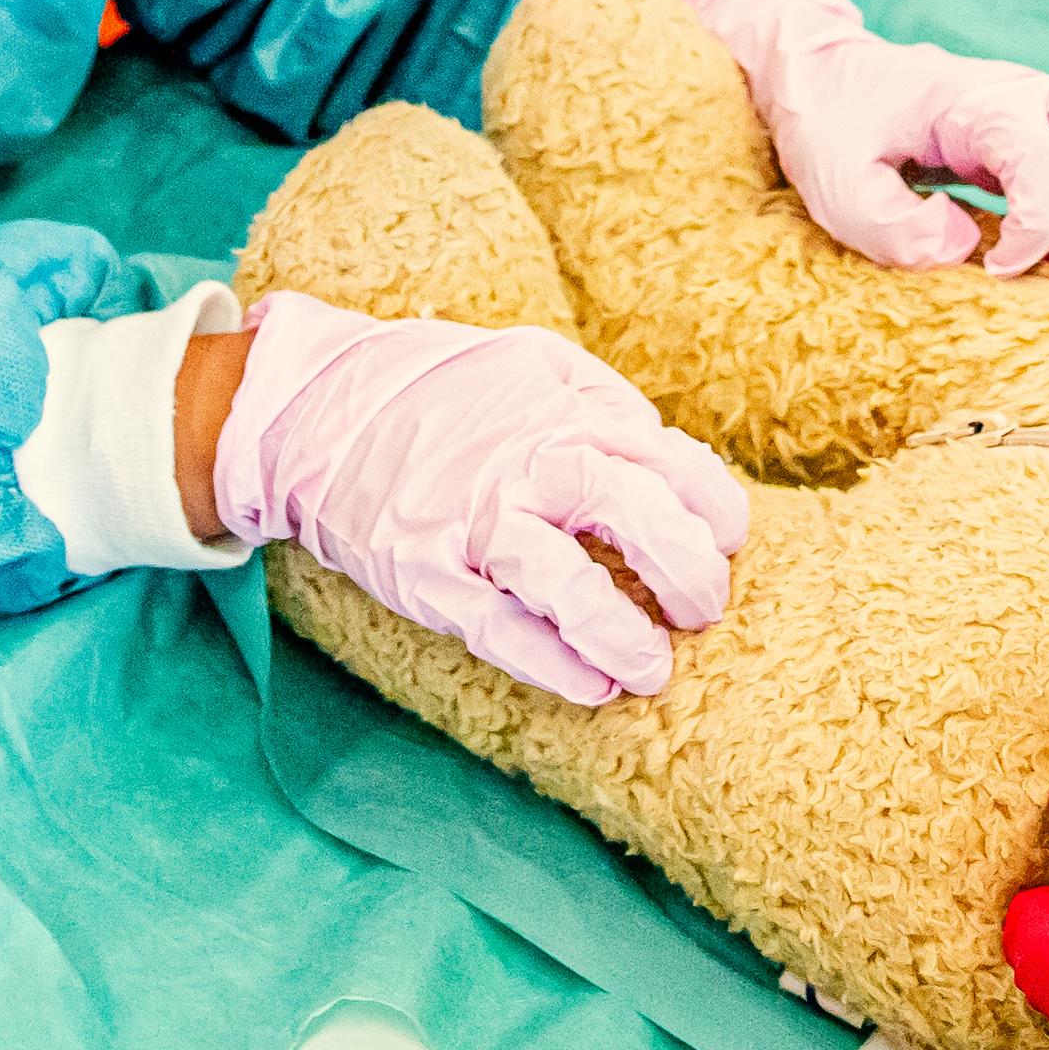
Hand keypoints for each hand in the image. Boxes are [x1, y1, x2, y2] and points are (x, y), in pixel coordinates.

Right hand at [207, 291, 750, 702]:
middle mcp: (528, 465)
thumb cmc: (442, 386)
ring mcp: (474, 523)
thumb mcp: (534, 361)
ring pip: (568, 588)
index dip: (714, 509)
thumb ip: (604, 401)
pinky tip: (592, 688)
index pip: (671, 463)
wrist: (319, 408)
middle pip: (634, 518)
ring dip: (622, 637)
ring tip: (652, 669)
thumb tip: (665, 451)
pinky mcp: (425, 574)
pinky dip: (551, 665)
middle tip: (704, 610)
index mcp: (565, 413)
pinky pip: (498, 630)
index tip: (729, 542)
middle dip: (687, 572)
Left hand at [674, 0, 1048, 274]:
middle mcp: (1020, 94)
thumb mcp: (836, 184)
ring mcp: (1037, 106)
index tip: (995, 268)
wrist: (822, 71)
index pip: (1041, 157)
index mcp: (971, 103)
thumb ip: (891, 227)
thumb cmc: (831, 125)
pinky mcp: (1040, 128)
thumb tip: (963, 244)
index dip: (1037, 224)